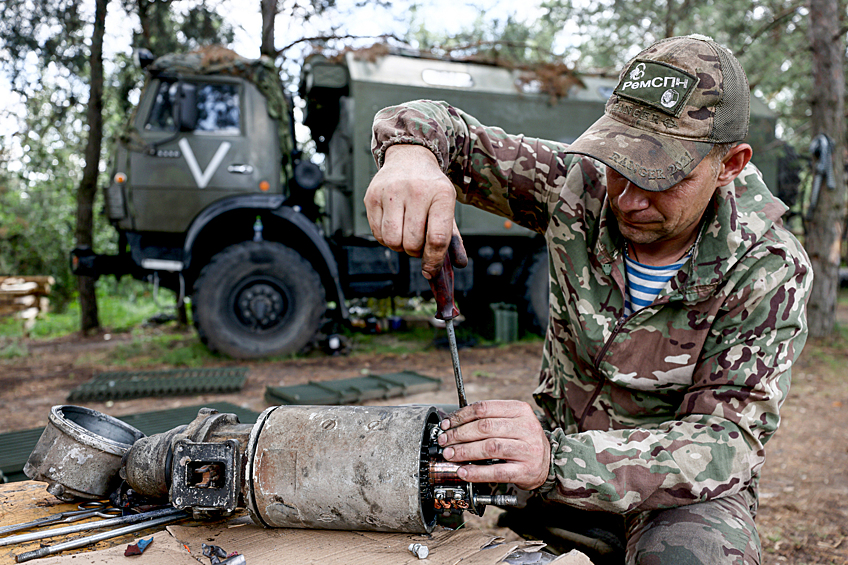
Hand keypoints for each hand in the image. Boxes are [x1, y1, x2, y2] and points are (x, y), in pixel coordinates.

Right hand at [364, 144, 466, 278]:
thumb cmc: (430, 188)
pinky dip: (386, 238)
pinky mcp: (372, 196)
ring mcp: (391, 192)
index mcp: (441, 194)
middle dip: (415, 251)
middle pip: (412, 243)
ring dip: (399, 246)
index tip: (430, 271)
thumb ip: (452, 238)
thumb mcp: (447, 206)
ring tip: (405, 233)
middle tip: (417, 243)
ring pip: (392, 241)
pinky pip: (377, 234)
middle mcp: (416, 191)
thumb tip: (458, 265)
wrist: (409, 157)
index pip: (437, 238)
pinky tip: (393, 225)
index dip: (433, 261)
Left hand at [438, 400, 550, 490]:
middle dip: (459, 434)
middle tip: (445, 441)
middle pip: (485, 427)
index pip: (484, 408)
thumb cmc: (523, 440)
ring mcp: (528, 449)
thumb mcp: (512, 422)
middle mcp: (526, 427)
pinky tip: (464, 471)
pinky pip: (497, 471)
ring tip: (450, 455)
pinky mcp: (526, 470)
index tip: (447, 424)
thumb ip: (488, 420)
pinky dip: (476, 472)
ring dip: (465, 451)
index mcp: (520, 410)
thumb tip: (454, 426)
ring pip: (490, 447)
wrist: (549, 462)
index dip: (461, 416)